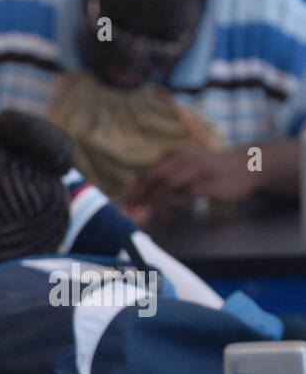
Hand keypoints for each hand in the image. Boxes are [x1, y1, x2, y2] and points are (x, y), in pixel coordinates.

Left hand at [127, 147, 256, 212]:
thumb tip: (143, 199)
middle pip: (153, 178)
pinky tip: (168, 218)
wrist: (247, 166)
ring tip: (145, 217)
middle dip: (139, 197)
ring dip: (152, 203)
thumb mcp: (187, 170)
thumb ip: (167, 182)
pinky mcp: (207, 182)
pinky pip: (185, 196)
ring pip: (166, 186)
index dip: (134, 190)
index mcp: (175, 155)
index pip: (147, 172)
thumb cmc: (211, 172)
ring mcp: (195, 170)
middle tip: (131, 214)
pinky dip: (173, 208)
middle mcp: (183, 159)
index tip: (126, 206)